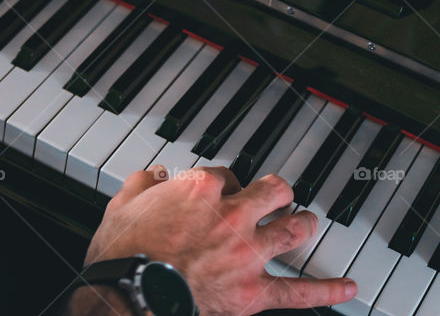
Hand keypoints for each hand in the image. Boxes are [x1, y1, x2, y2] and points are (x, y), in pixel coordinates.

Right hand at [71, 166, 357, 315]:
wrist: (132, 294)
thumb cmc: (124, 253)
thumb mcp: (121, 206)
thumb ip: (141, 185)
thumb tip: (152, 175)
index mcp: (199, 190)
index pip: (225, 173)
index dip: (223, 179)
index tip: (217, 187)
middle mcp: (231, 216)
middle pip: (273, 191)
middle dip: (277, 191)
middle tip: (276, 195)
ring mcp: (247, 254)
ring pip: (294, 230)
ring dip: (304, 223)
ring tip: (308, 221)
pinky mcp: (253, 293)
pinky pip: (299, 292)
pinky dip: (327, 290)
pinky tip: (347, 288)